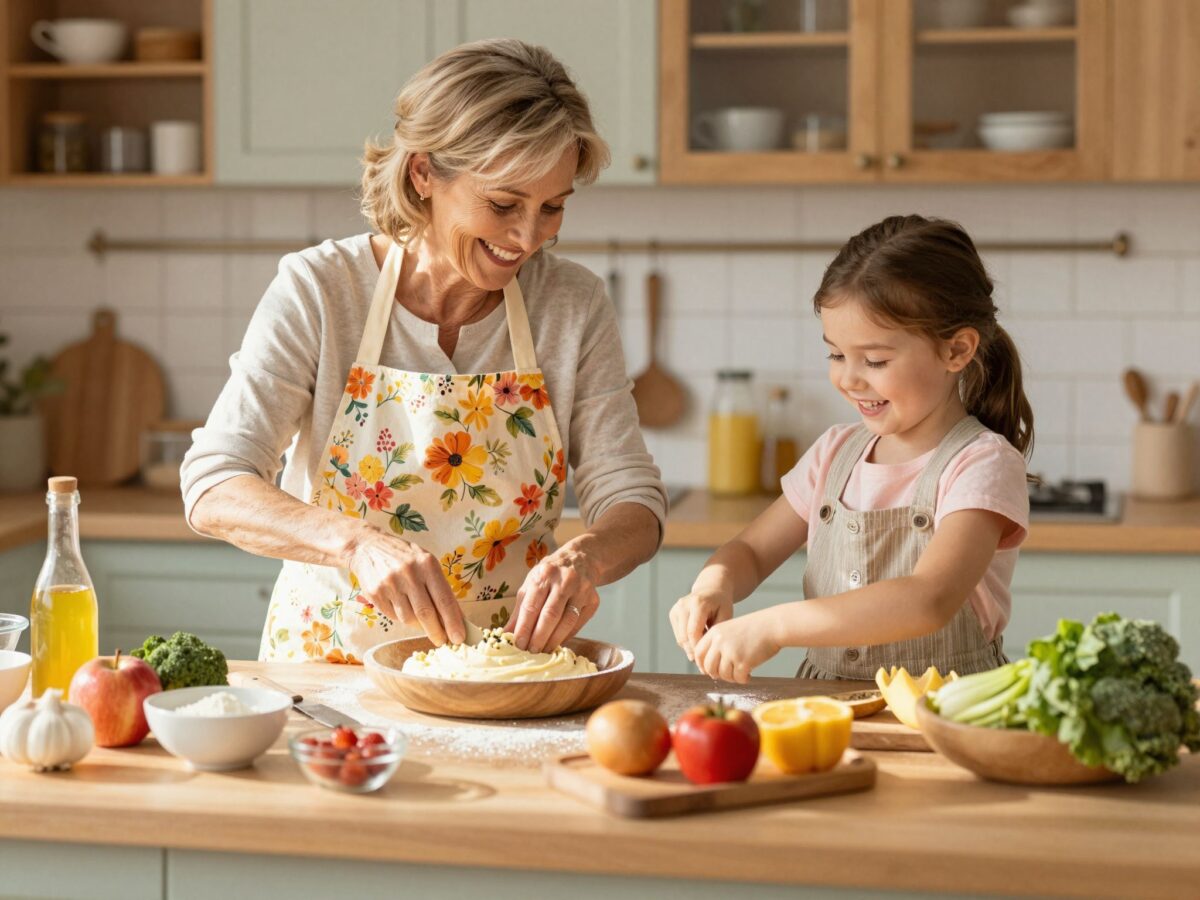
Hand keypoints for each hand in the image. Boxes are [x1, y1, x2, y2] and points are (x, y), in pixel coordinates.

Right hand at [347, 525, 463, 645]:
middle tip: (443, 641)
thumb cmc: (404, 556)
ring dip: (419, 626)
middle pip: (426, 613)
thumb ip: (440, 587)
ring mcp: (390, 584)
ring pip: (409, 618)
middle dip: (437, 632)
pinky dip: (402, 618)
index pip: (444, 599)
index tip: (459, 638)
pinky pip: (394, 616)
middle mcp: (408, 574)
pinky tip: (403, 608)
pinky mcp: (375, 594)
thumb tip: (456, 617)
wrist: (367, 547)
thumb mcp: (426, 563)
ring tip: (422, 621)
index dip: (453, 622)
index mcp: (427, 564)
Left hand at [508, 550, 599, 652]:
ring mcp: (582, 590)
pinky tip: (557, 642)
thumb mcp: (531, 584)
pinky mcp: (593, 600)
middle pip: (551, 615)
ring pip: (568, 621)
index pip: (532, 606)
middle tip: (531, 651)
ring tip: (543, 650)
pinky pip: (579, 623)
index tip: (518, 644)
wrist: (581, 559)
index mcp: (544, 574)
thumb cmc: (551, 574)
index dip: (524, 628)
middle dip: (539, 637)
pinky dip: (567, 636)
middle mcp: (565, 580)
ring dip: (554, 640)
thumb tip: (507, 634)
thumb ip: (519, 609)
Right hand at [669, 590, 733, 662]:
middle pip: (684, 637)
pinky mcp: (673, 613)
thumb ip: (714, 633)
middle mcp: (683, 605)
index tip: (708, 657)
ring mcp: (676, 608)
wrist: (711, 589)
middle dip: (694, 650)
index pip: (692, 632)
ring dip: (691, 647)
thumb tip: (701, 654)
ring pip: (680, 638)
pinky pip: (678, 635)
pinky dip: (687, 641)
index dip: (698, 648)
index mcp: (697, 604)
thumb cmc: (721, 604)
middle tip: (705, 659)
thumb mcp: (725, 616)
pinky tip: (699, 639)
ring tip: (704, 647)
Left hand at [693, 610, 780, 683]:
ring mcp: (731, 652)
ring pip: (723, 675)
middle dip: (717, 674)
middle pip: (709, 667)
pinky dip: (743, 679)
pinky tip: (749, 675)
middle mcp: (720, 642)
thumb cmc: (755, 629)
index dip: (702, 664)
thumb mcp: (730, 630)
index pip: (699, 652)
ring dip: (732, 678)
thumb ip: (718, 644)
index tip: (708, 670)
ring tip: (741, 672)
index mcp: (715, 632)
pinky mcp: (743, 662)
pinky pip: (738, 678)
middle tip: (727, 674)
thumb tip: (708, 668)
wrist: (773, 625)